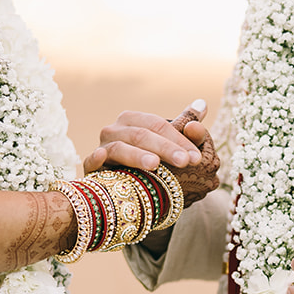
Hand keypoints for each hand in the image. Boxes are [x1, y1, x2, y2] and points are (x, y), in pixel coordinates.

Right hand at [83, 101, 219, 205]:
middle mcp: (115, 130)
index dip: (178, 140)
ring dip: (137, 155)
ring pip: (119, 148)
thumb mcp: (172, 148)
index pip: (158, 125)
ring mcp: (101, 148)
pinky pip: (91, 161)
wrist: (127, 189)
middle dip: (165, 148)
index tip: (196, 158)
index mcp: (134, 120)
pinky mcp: (91, 167)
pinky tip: (103, 157)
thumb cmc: (153, 164)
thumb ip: (188, 130)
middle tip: (185, 162)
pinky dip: (96, 158)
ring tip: (155, 165)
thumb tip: (202, 104)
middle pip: (141, 135)